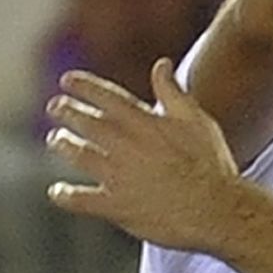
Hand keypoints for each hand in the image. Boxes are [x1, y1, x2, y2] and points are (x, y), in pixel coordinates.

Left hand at [46, 60, 245, 253]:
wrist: (216, 208)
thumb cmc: (211, 163)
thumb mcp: (197, 120)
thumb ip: (174, 92)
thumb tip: (161, 63)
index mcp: (144, 122)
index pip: (105, 96)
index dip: (83, 86)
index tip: (67, 80)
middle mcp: (125, 145)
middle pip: (85, 122)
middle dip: (66, 111)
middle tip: (55, 106)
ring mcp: (117, 175)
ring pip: (77, 154)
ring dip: (63, 145)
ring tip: (57, 140)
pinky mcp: (115, 205)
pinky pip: (78, 199)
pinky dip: (64, 194)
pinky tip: (57, 191)